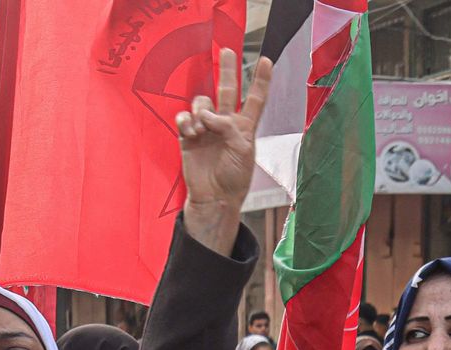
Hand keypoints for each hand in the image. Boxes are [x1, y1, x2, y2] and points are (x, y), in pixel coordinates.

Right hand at [177, 49, 271, 254]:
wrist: (215, 198)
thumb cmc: (234, 178)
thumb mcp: (243, 150)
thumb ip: (228, 126)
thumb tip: (206, 116)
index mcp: (244, 127)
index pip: (255, 99)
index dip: (261, 80)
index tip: (266, 61)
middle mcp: (225, 123)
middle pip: (227, 90)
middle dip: (228, 69)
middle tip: (227, 51)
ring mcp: (206, 129)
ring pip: (202, 102)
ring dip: (201, 110)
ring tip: (201, 128)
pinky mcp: (188, 137)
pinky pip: (184, 118)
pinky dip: (186, 121)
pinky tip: (190, 132)